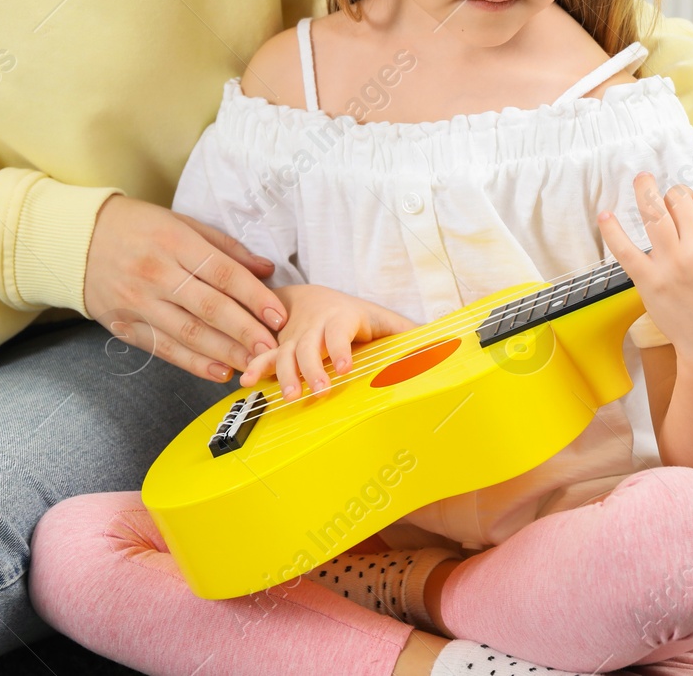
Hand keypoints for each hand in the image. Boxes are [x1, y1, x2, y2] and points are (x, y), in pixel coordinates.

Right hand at [82, 196, 288, 382]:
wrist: (76, 239)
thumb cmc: (136, 227)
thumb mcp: (180, 222)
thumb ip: (225, 247)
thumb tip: (266, 269)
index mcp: (174, 242)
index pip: (223, 273)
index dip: (255, 297)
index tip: (279, 316)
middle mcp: (156, 273)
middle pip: (209, 307)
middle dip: (245, 331)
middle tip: (272, 348)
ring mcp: (138, 302)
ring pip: (189, 333)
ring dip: (225, 352)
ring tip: (253, 364)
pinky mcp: (125, 324)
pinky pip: (164, 348)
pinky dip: (193, 363)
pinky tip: (219, 371)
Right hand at [239, 284, 419, 398]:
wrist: (312, 298)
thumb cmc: (353, 317)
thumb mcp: (381, 320)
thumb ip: (407, 333)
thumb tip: (446, 343)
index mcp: (342, 317)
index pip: (340, 330)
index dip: (341, 347)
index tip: (345, 366)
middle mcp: (314, 327)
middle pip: (309, 345)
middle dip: (311, 368)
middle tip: (317, 391)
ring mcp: (293, 337)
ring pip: (285, 353)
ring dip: (285, 374)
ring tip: (290, 395)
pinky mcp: (277, 347)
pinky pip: (263, 355)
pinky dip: (255, 367)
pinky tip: (247, 381)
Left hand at [599, 174, 692, 376]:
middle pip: (680, 200)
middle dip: (677, 197)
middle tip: (674, 203)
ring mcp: (671, 262)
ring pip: (653, 212)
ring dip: (644, 190)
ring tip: (641, 179)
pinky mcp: (648, 279)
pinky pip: (624, 248)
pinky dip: (612, 230)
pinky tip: (605, 214)